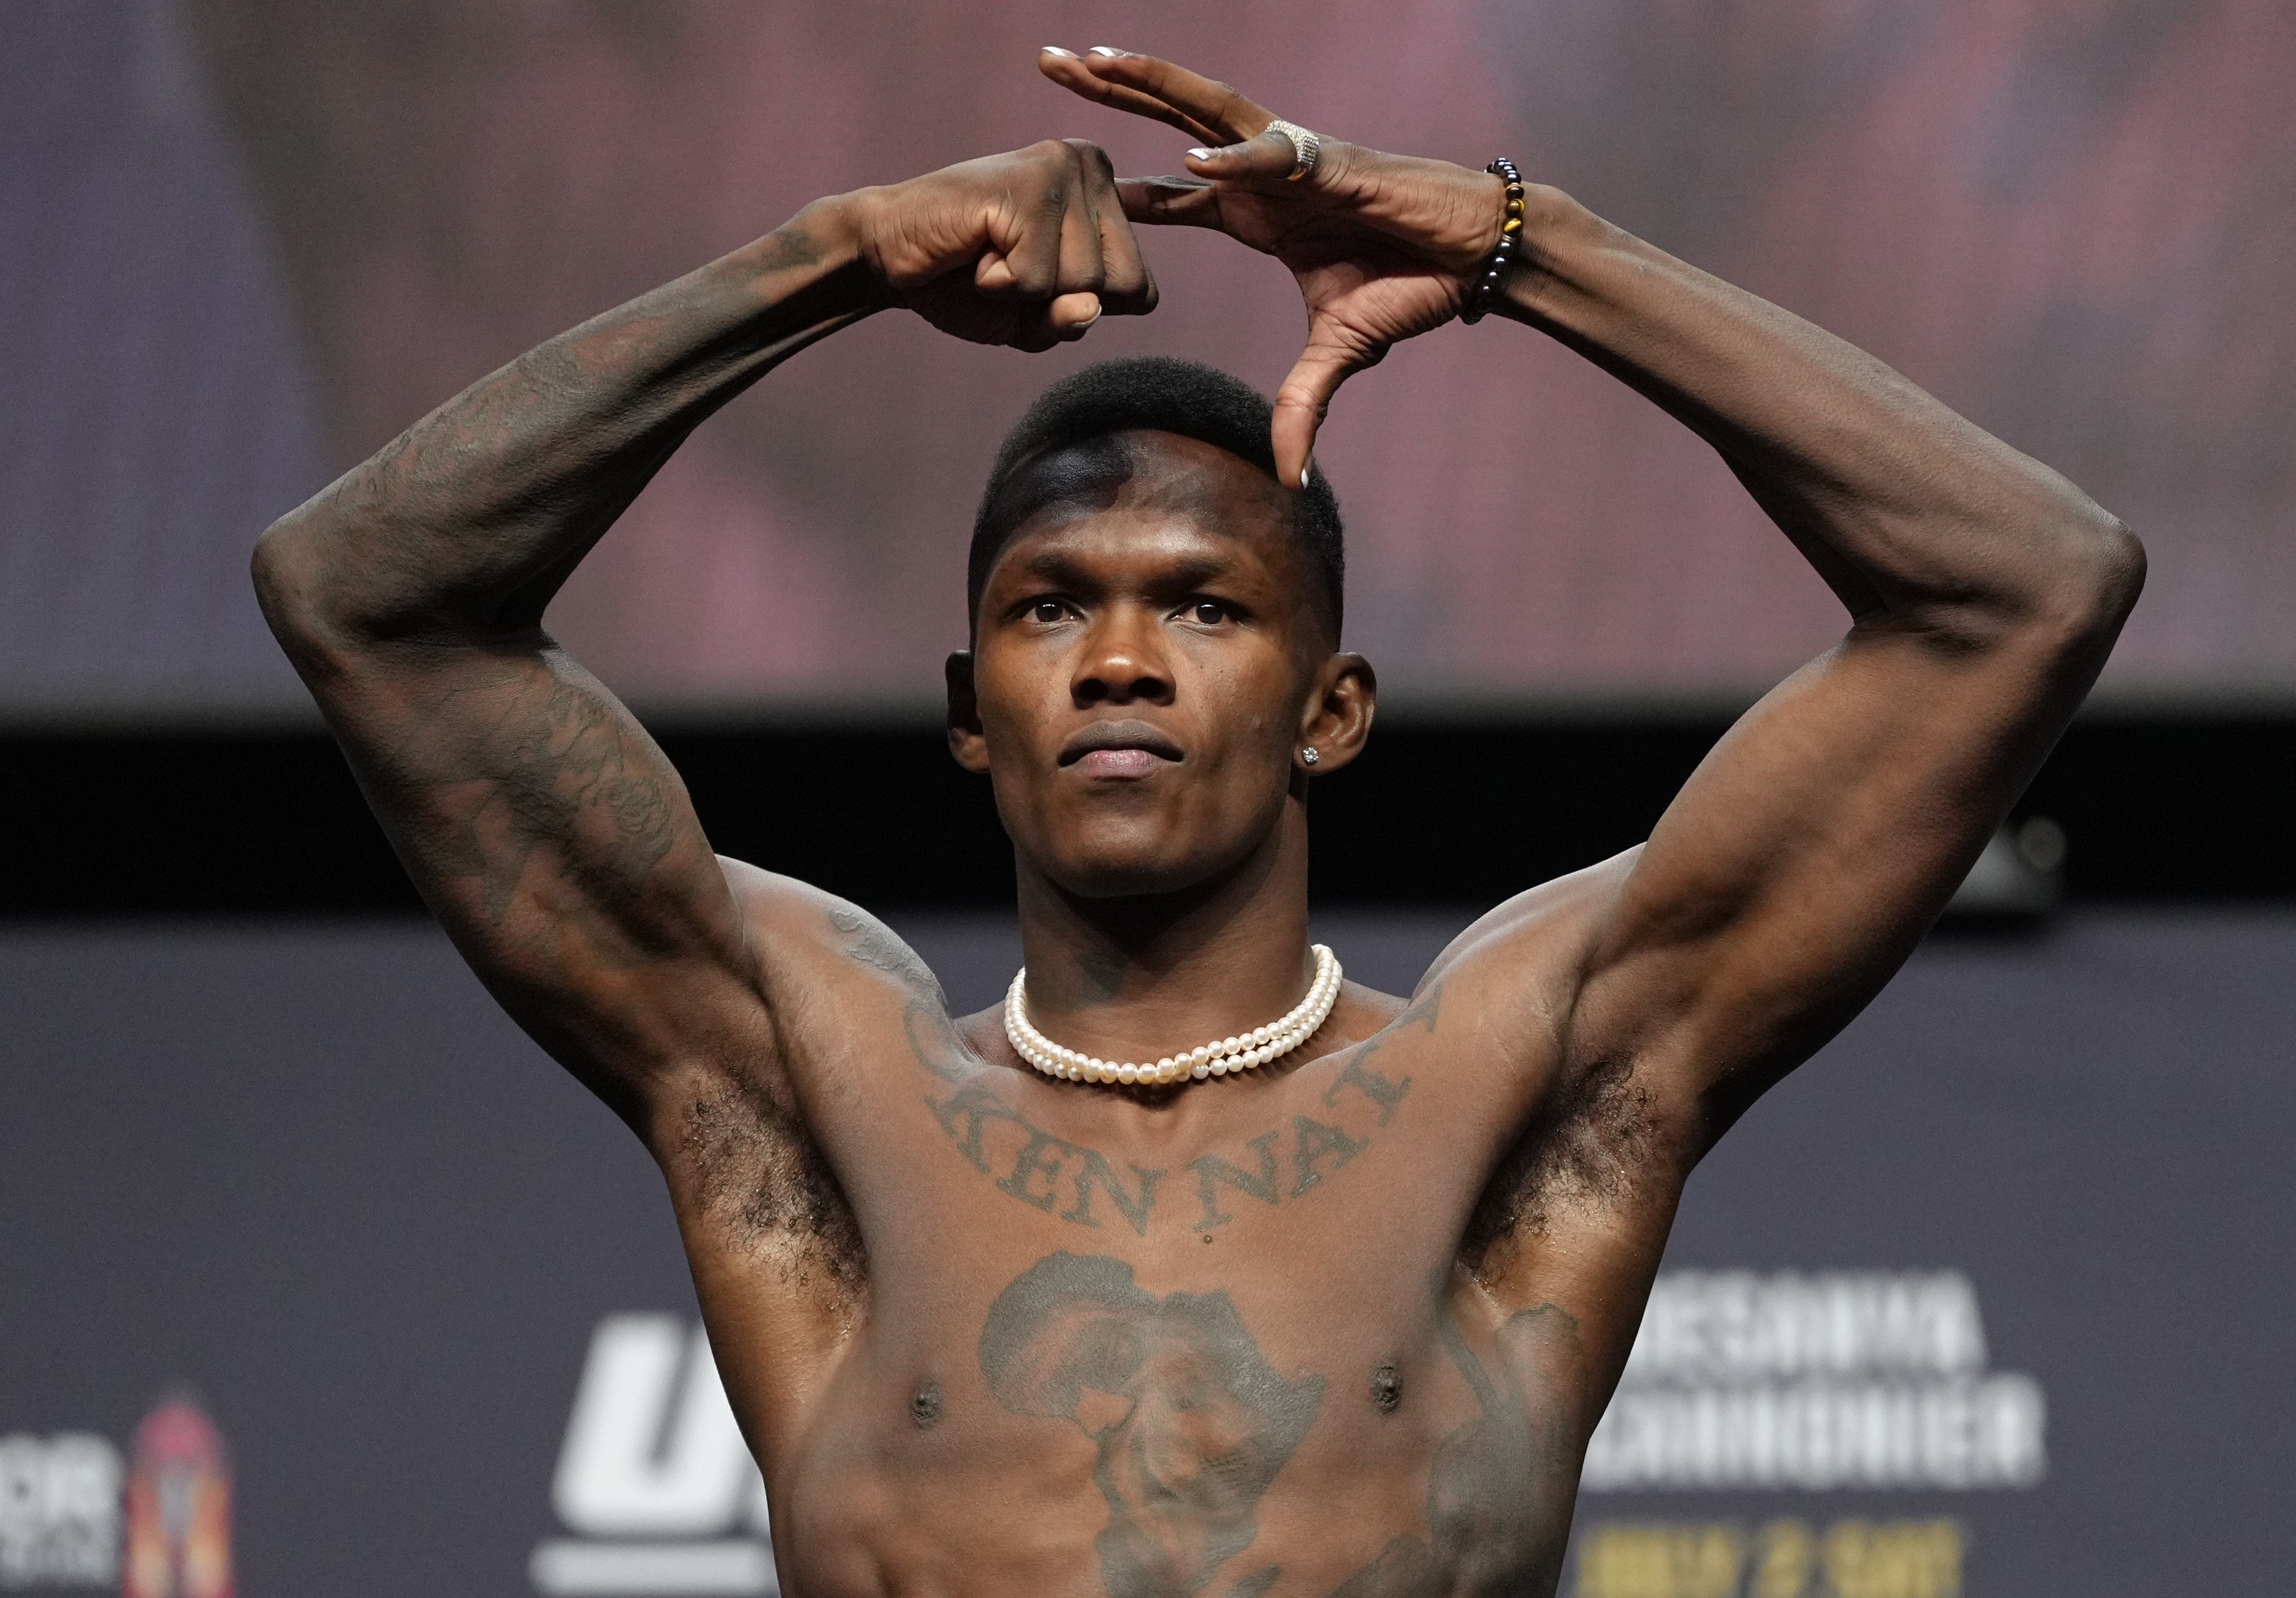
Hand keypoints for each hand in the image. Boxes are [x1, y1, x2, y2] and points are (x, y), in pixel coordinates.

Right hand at [848, 140, 1155, 352]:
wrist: (887, 253)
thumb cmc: (965, 284)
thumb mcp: (1032, 320)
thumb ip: (1072, 320)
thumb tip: (1089, 307)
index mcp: (1106, 190)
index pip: (1142, 291)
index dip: (1083, 310)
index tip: (1035, 279)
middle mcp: (1092, 165)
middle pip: (1122, 289)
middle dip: (1061, 303)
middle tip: (1010, 268)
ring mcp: (1061, 169)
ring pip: (1083, 285)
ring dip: (1025, 295)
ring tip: (989, 256)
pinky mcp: (1027, 186)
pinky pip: (1037, 280)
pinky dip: (999, 287)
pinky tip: (975, 252)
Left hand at [1040, 48, 1506, 485]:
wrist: (1475, 257)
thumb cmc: (1412, 284)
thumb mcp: (1340, 353)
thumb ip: (1302, 405)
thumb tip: (1287, 478)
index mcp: (1256, 210)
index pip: (1171, 191)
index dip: (1117, 184)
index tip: (1060, 173)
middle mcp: (1265, 171)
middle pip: (1171, 120)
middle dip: (1111, 88)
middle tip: (1048, 62)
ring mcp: (1295, 159)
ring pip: (1209, 110)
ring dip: (1152, 84)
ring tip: (1096, 61)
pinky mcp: (1332, 164)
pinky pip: (1275, 156)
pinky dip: (1234, 160)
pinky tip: (1190, 159)